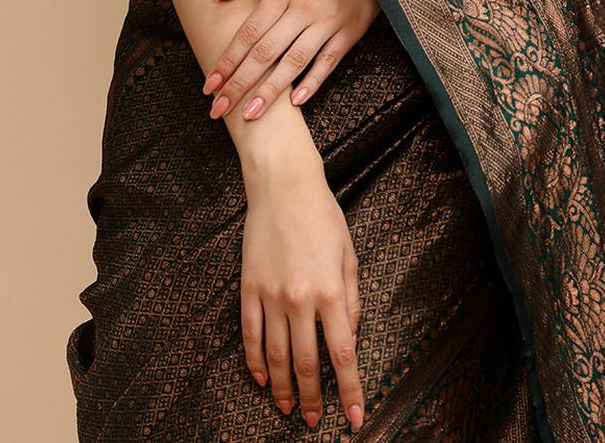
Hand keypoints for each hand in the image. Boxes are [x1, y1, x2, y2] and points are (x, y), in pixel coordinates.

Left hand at [202, 0, 381, 121]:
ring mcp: (328, 23)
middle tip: (218, 109)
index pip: (249, 31)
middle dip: (239, 83)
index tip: (209, 84)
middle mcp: (304, 9)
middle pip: (266, 52)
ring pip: (294, 62)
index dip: (228, 59)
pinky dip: (312, 83)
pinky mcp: (349, 33)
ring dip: (270, 91)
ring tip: (249, 114)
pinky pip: (328, 63)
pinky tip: (293, 103)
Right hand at [241, 149, 365, 430]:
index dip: (350, 390)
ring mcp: (272, 295)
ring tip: (289, 409)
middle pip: (306, 363)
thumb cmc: (322, 215)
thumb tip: (350, 337)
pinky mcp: (250, 288)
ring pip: (276, 356)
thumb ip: (352, 299)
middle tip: (316, 422)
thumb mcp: (349, 254)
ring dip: (284, 388)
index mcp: (331, 291)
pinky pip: (251, 335)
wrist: (284, 185)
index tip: (355, 417)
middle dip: (314, 398)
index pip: (343, 354)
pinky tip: (261, 379)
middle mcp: (301, 299)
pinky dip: (255, 362)